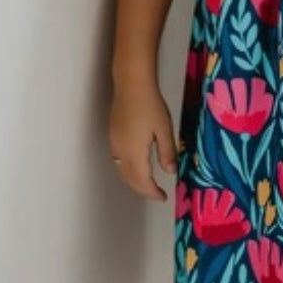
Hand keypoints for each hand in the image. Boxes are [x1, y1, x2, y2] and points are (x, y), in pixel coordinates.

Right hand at [108, 80, 177, 200]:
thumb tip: (169, 172)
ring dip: (134, 181)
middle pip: (129, 179)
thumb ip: (167, 153)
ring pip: (121, 171)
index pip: (142, 181)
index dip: (152, 192)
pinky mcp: (112, 136)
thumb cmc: (150, 104)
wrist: (132, 85)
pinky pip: (117, 161)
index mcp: (134, 152)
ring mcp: (114, 143)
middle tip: (156, 194)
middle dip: (143, 190)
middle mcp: (120, 151)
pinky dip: (126, 171)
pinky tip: (136, 167)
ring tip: (148, 184)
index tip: (162, 197)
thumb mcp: (164, 129)